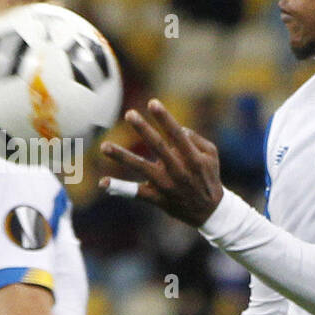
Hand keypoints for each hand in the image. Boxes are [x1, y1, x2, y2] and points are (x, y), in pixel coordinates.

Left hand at [100, 99, 223, 226]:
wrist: (209, 212)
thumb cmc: (209, 177)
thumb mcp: (211, 155)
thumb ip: (196, 138)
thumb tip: (178, 128)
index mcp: (193, 158)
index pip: (177, 134)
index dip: (165, 118)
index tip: (152, 103)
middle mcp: (179, 170)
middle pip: (158, 147)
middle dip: (143, 130)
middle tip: (129, 114)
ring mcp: (166, 185)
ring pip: (142, 168)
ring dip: (122, 157)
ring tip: (104, 146)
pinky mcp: (157, 198)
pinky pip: (136, 193)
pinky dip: (119, 188)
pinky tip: (103, 183)